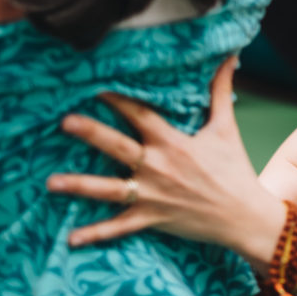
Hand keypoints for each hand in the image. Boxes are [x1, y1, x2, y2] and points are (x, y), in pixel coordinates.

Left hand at [47, 58, 284, 261]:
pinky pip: (119, 228)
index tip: (95, 84)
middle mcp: (158, 167)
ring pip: (109, 189)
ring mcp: (153, 195)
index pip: (140, 114)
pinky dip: (96, 234)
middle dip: (91, 133)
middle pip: (118, 146)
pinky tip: (71, 239)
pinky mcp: (152, 219)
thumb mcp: (226, 127)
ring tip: (51, 182)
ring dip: (80, 185)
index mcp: (173, 142)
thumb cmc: (235, 169)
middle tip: (64, 121)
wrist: (245, 216)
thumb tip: (230, 56)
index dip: (118, 98)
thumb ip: (221, 91)